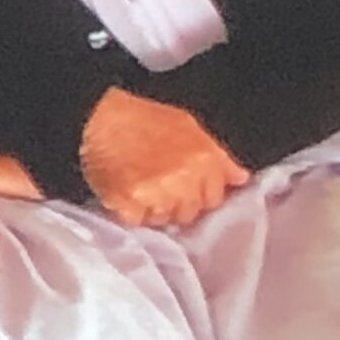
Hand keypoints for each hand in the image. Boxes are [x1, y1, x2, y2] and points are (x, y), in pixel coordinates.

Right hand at [80, 85, 248, 228]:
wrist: (98, 118)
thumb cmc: (143, 118)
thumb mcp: (190, 127)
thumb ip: (218, 156)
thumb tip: (240, 179)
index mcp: (203, 160)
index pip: (214, 198)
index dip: (199, 194)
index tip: (186, 190)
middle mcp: (184, 180)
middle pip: (188, 213)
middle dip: (177, 205)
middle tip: (159, 190)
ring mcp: (156, 194)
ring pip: (162, 220)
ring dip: (152, 210)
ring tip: (140, 191)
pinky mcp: (128, 204)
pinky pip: (135, 222)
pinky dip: (130, 213)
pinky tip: (124, 196)